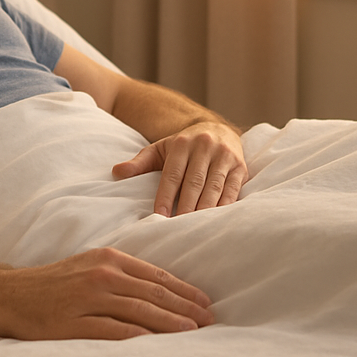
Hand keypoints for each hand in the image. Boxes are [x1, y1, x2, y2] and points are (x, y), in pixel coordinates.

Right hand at [5, 247, 214, 339]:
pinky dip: (138, 337)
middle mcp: (101, 275)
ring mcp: (87, 299)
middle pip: (153, 293)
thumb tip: (159, 291)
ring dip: (170, 323)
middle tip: (210, 322)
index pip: (155, 276)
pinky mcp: (73, 323)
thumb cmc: (54, 283)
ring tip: (193, 333)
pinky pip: (113, 330)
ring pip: (139, 311)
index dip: (184, 291)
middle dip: (186, 308)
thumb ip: (120, 274)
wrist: (11, 294)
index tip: (206, 304)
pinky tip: (157, 345)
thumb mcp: (88, 267)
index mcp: (107, 259)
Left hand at [111, 120, 247, 215]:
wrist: (217, 129)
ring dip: (205, 209)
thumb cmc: (182, 146)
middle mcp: (204, 147)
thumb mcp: (160, 149)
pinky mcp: (240, 166)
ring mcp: (225, 156)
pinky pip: (232, 189)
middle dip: (185, 206)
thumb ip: (139, 162)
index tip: (158, 215)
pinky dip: (224, 206)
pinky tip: (217, 220)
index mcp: (182, 144)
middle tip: (176, 227)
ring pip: (213, 187)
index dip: (165, 196)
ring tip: (195, 227)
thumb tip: (116, 172)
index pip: (172, 174)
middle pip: (193, 182)